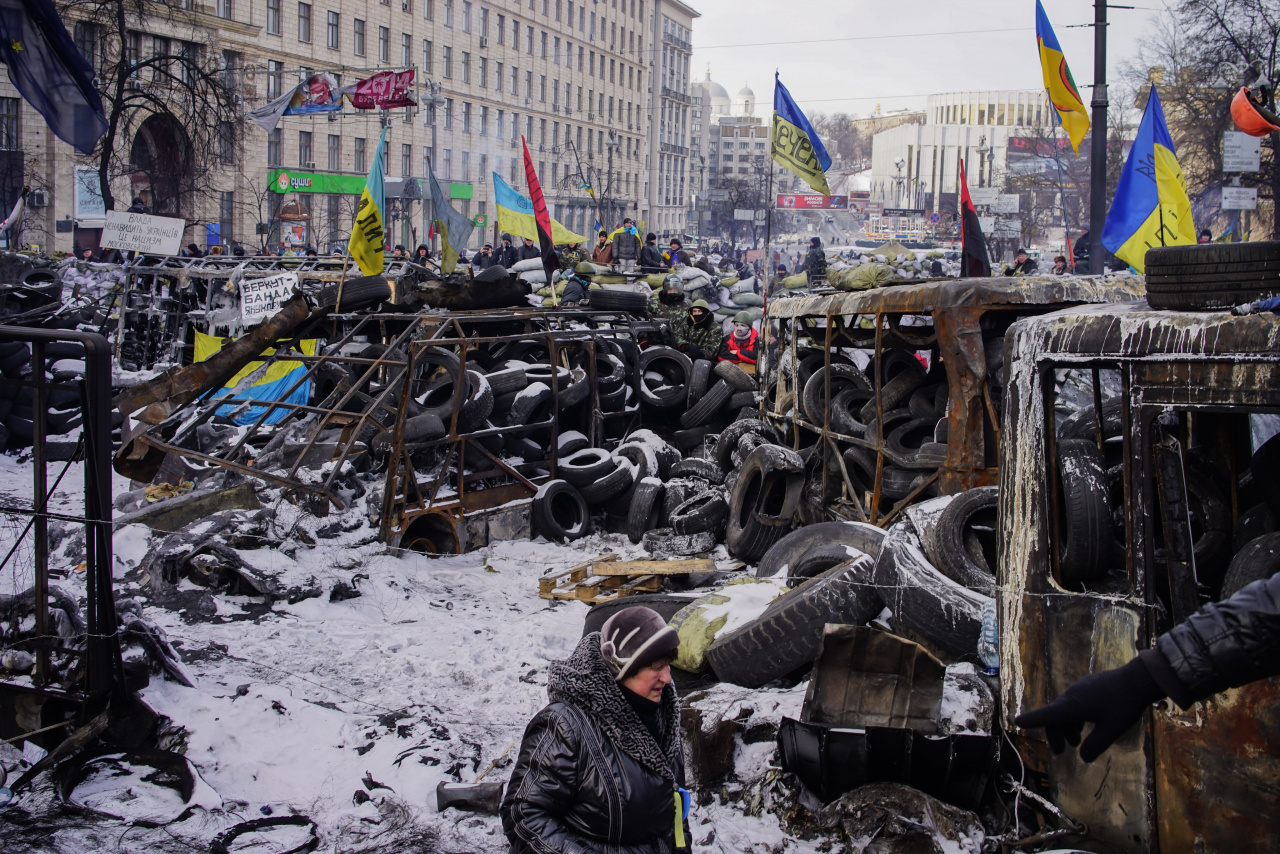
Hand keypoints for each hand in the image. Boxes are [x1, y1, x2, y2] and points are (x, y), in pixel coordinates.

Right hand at [1014, 656, 1163, 761]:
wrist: (1138, 679)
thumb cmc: (1123, 705)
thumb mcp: (1111, 730)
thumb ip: (1095, 745)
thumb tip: (1083, 757)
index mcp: (1072, 706)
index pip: (1046, 714)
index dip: (1031, 720)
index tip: (1017, 722)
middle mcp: (1071, 696)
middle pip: (1054, 716)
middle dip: (1055, 734)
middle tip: (1061, 752)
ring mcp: (1080, 689)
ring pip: (1065, 710)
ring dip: (1067, 727)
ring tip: (1076, 742)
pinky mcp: (1088, 687)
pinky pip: (1074, 704)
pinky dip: (1074, 718)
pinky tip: (1086, 726)